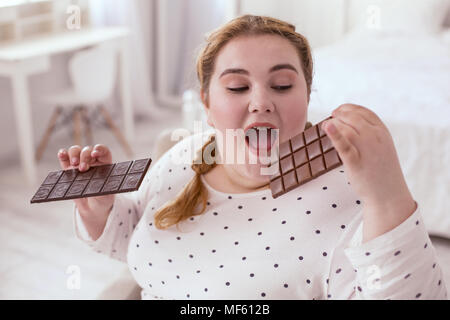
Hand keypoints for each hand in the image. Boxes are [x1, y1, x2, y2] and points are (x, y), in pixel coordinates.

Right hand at [57, 144, 114, 218]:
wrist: (93, 208)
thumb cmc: (103, 197)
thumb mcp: (106, 193)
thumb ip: (101, 186)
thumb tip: (94, 181)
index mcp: (105, 163)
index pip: (103, 151)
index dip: (99, 149)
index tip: (95, 154)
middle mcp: (92, 161)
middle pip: (87, 150)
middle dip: (84, 156)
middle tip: (83, 168)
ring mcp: (79, 164)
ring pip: (75, 151)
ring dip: (74, 155)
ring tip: (74, 164)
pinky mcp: (68, 170)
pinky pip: (64, 158)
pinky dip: (62, 154)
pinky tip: (62, 155)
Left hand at [321, 104, 415, 240]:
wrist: (389, 194)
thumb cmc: (382, 171)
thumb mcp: (382, 147)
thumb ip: (370, 135)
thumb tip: (350, 125)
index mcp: (383, 132)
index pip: (364, 112)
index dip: (349, 108)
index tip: (339, 110)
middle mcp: (376, 137)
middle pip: (353, 117)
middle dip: (340, 114)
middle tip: (331, 117)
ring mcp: (366, 149)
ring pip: (347, 128)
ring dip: (335, 124)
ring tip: (327, 125)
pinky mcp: (356, 162)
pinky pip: (344, 145)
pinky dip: (335, 135)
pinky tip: (327, 127)